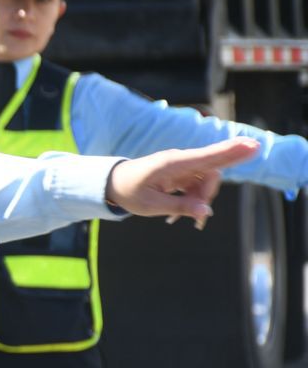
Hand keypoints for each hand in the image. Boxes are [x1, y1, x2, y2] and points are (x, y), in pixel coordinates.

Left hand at [104, 137, 260, 227]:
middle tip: (195, 222)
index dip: (232, 152)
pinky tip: (176, 217)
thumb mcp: (151, 205)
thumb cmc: (129, 192)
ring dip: (199, 202)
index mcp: (172, 164)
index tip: (254, 145)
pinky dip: (193, 201)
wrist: (112, 184)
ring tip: (178, 220)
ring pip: (206, 182)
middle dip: (207, 196)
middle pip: (212, 173)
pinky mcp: (181, 173)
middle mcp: (180, 161)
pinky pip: (197, 186)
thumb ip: (180, 207)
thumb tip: (206, 213)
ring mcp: (182, 166)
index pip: (208, 157)